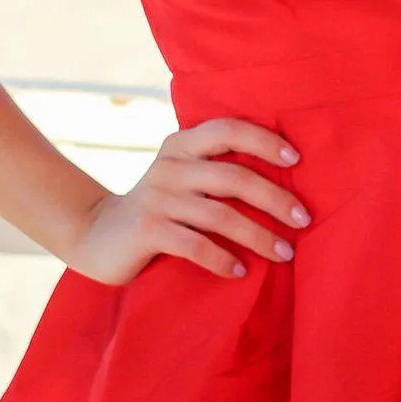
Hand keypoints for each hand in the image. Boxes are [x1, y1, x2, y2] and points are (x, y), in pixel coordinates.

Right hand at [64, 117, 310, 284]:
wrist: (97, 236)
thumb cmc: (158, 208)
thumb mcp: (181, 177)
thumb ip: (214, 169)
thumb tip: (284, 175)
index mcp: (181, 145)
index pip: (228, 129)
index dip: (264, 140)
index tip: (296, 159)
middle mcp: (170, 165)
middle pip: (234, 177)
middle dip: (275, 198)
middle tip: (304, 219)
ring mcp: (157, 197)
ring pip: (221, 216)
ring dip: (259, 236)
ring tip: (285, 252)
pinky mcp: (147, 230)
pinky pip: (196, 245)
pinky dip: (222, 260)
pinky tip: (240, 272)